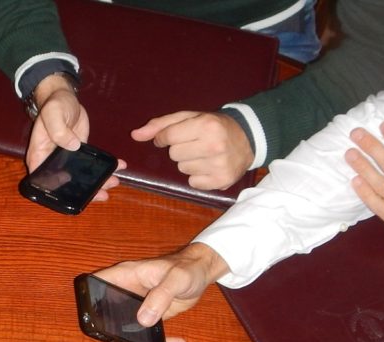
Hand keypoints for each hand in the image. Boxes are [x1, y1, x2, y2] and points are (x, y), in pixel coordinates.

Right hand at [27, 75, 123, 200]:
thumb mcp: (53, 114)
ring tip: (114, 182)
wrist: (65, 97)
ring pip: (80, 177)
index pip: (43, 180)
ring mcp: (66, 159)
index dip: (57, 190)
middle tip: (102, 193)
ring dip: (98, 182)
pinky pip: (91, 165)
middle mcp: (52, 162)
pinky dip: (104, 168)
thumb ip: (59, 130)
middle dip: (84, 191)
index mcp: (40, 156)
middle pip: (65, 184)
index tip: (74, 193)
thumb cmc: (54, 105)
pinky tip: (118, 167)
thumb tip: (72, 146)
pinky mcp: (80, 153)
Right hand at [92, 243, 227, 341]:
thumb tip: (144, 320)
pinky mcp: (148, 316)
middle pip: (108, 320)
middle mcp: (124, 292)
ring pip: (125, 332)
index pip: (96, 289)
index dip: (90, 307)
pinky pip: (145, 335)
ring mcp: (135, 306)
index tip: (97, 329)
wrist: (202, 272)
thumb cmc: (188, 268)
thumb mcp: (176, 279)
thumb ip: (161, 296)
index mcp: (124, 277)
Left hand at [132, 111, 253, 190]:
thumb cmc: (213, 126)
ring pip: (182, 169)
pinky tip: (209, 166)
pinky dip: (197, 176)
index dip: (165, 137)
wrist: (248, 139)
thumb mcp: (189, 117)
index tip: (172, 136)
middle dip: (180, 149)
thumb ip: (160, 124)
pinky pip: (193, 183)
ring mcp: (219, 165)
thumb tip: (135, 135)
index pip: (168, 137)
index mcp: (206, 125)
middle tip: (195, 144)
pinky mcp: (221, 181)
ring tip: (204, 155)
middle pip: (174, 154)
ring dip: (189, 163)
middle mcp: (214, 145)